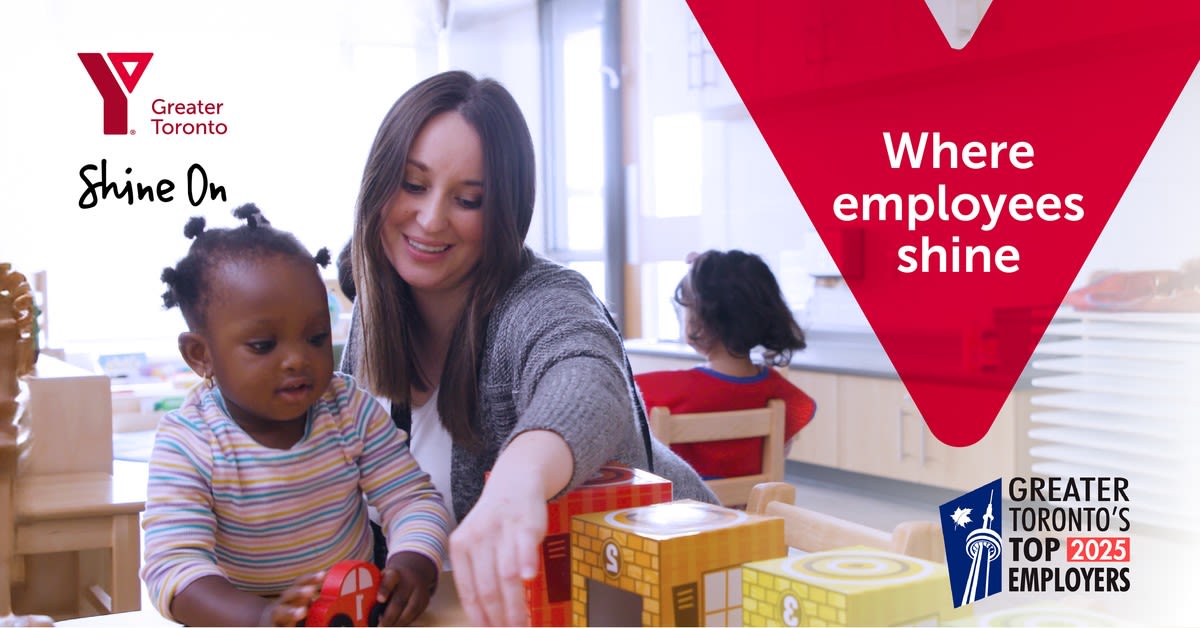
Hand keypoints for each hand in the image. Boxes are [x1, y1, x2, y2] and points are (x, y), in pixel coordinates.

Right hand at [259, 571, 322, 626]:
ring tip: (302, 611)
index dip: (310, 578)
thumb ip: (316, 597)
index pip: (300, 583)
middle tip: (311, 590)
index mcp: (292, 595)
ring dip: (290, 612)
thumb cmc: (290, 612)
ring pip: (279, 613)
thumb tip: (341, 588)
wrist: (265, 624)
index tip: (323, 574)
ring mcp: (274, 618)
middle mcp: (281, 604)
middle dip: (299, 592)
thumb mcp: (301, 602)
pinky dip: (286, 627)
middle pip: (288, 595)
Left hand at [376, 551, 438, 625]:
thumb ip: (377, 590)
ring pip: (411, 610)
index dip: (384, 589)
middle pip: (400, 600)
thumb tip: (369, 612)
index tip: (380, 600)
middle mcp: (409, 580)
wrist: (413, 571)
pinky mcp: (425, 600)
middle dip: (389, 616)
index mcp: (395, 573)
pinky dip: (406, 622)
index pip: (390, 579)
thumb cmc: (392, 580)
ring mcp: (419, 590)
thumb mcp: (383, 578)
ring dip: (398, 622)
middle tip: (380, 626)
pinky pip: (416, 614)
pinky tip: (397, 625)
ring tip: (388, 627)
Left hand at [450, 477, 546, 625]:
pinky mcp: (524, 521)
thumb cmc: (494, 522)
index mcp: (460, 547)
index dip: (480, 618)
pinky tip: (530, 580)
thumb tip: (488, 616)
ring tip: (523, 625)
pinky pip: (525, 545)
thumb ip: (480, 575)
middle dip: (500, 619)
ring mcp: (501, 529)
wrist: (514, 481)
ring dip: (516, 605)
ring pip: (507, 575)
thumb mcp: (477, 543)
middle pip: (488, 588)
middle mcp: (476, 538)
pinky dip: (527, 562)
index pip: (468, 591)